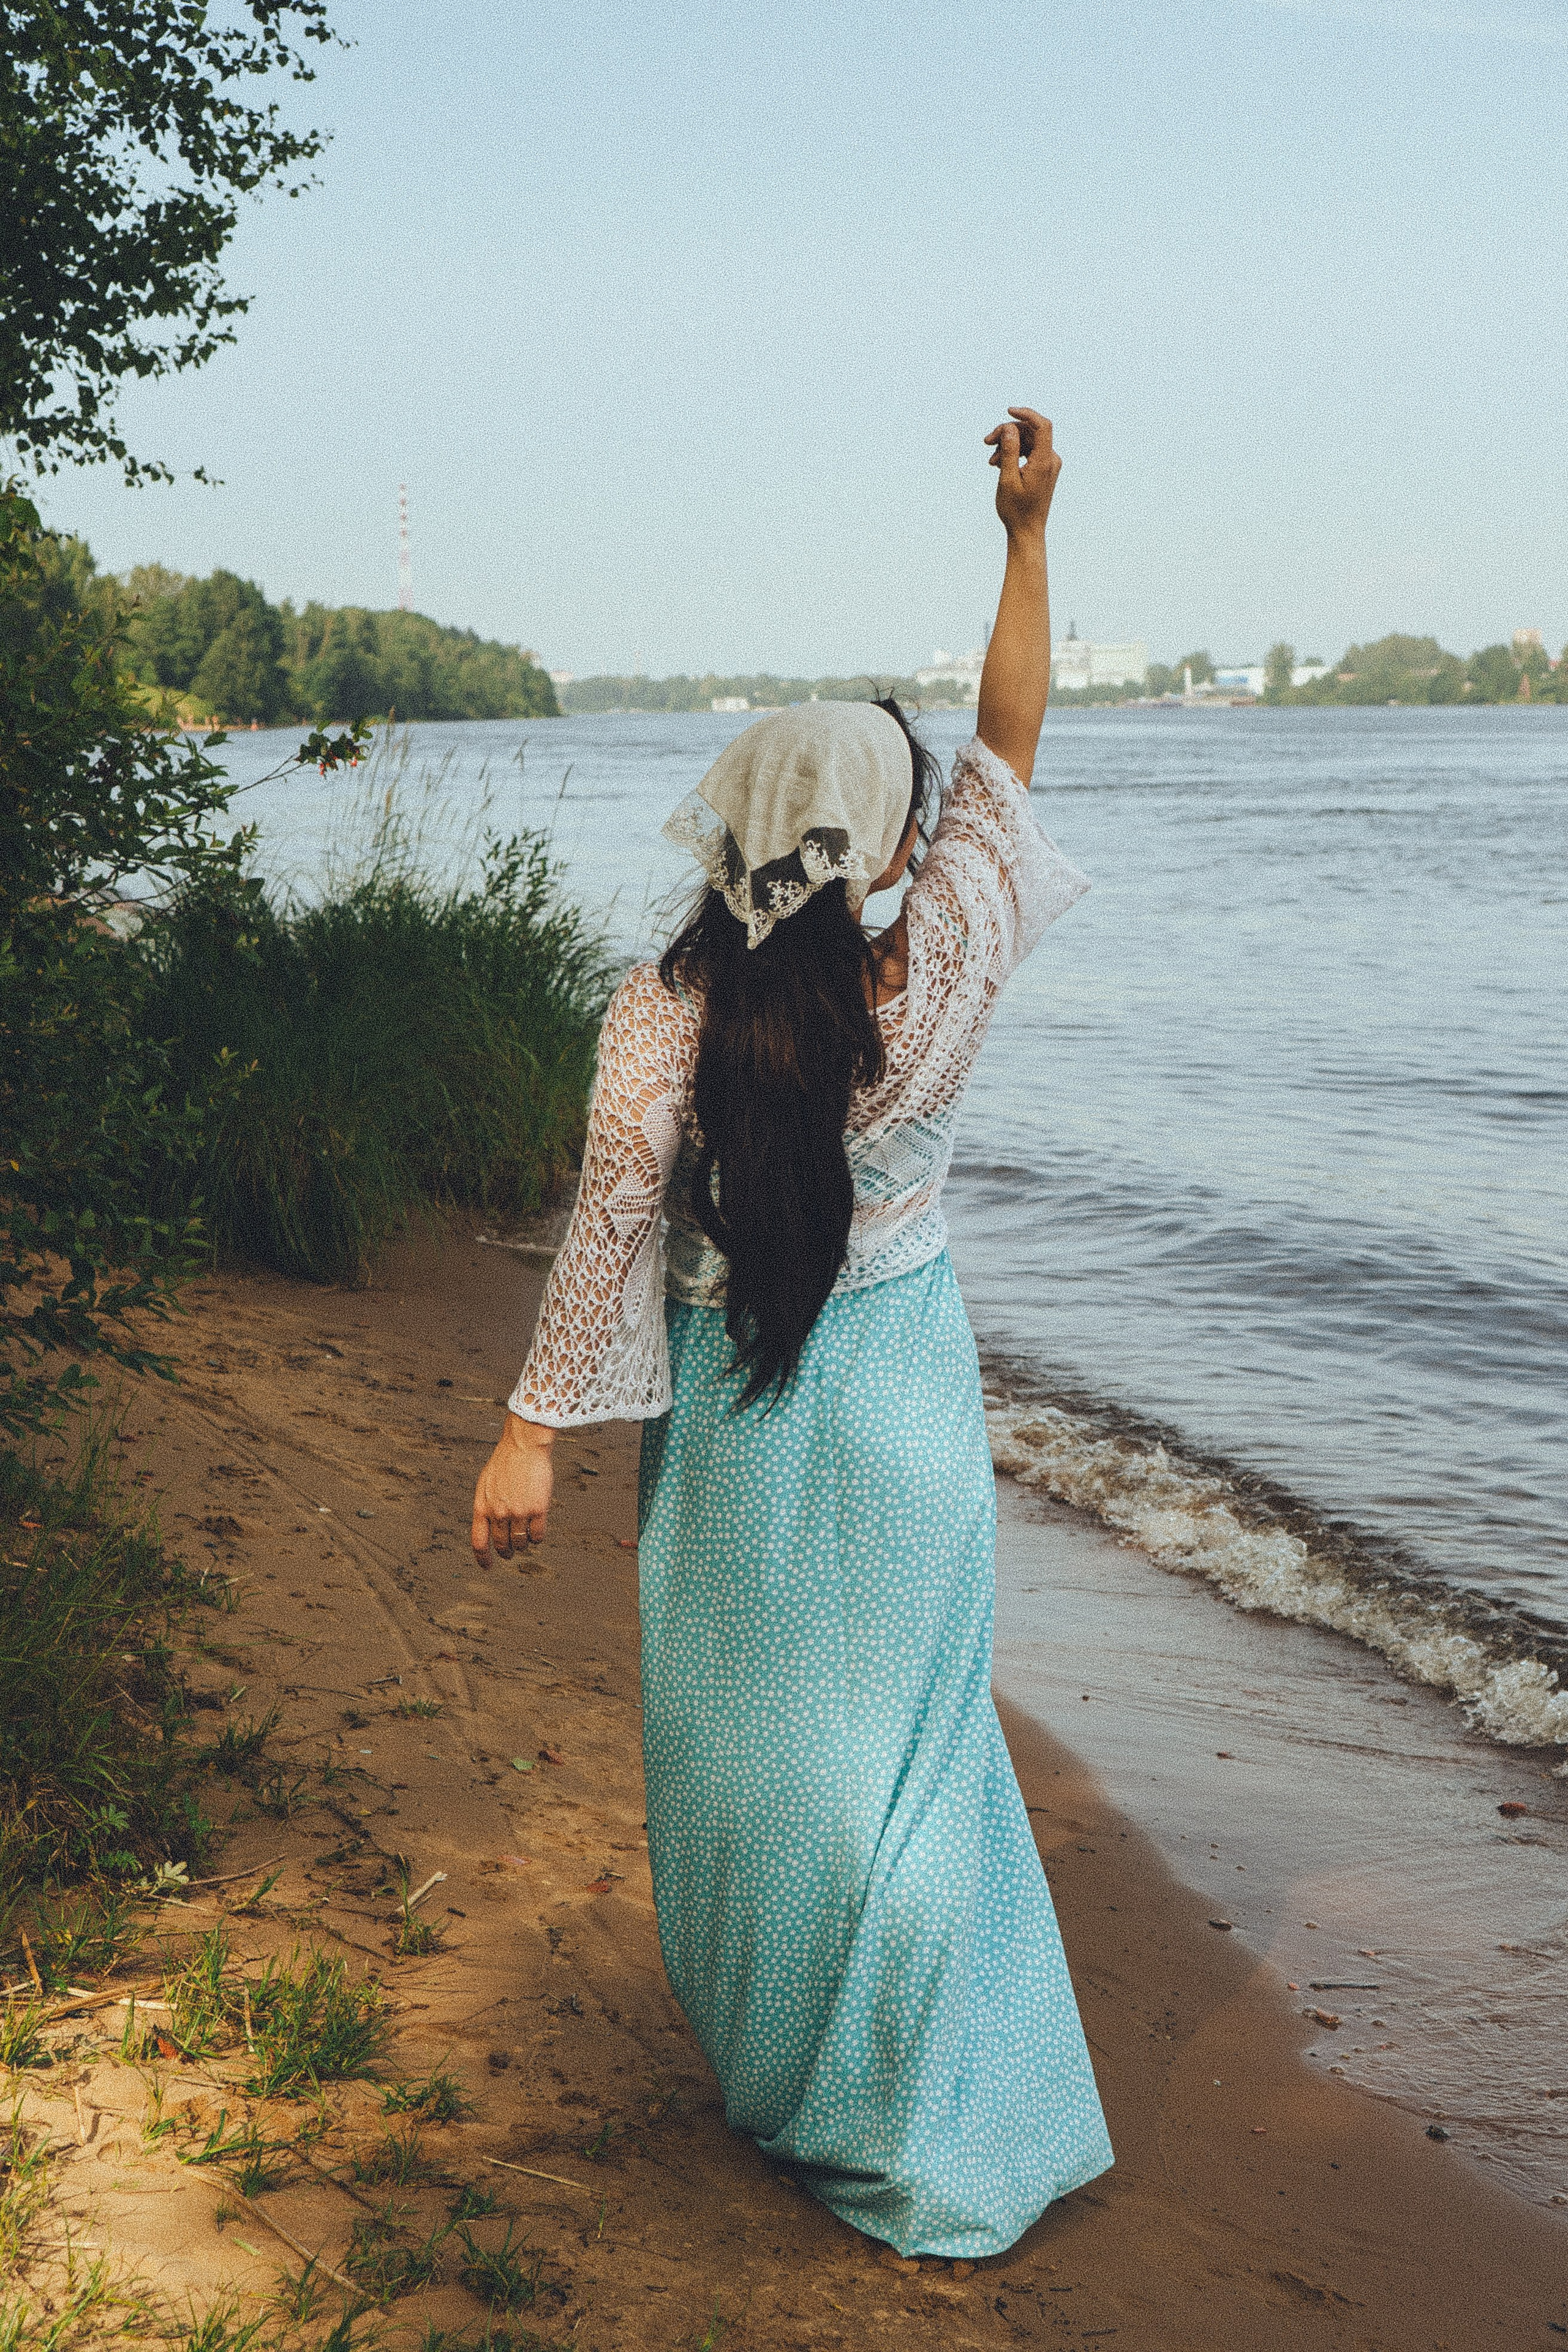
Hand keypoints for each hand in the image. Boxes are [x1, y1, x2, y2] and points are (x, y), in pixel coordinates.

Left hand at [471, 1412, 553, 1559]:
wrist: (524, 1446)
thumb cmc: (505, 1461)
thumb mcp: (485, 1484)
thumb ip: (486, 1505)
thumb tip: (489, 1526)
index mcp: (482, 1506)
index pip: (478, 1541)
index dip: (483, 1558)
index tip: (488, 1566)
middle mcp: (498, 1512)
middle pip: (501, 1544)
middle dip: (506, 1552)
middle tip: (509, 1554)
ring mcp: (518, 1512)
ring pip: (520, 1542)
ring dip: (522, 1545)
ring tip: (524, 1541)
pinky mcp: (538, 1509)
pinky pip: (537, 1535)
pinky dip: (537, 1538)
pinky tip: (537, 1533)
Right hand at [984, 407, 1059, 538]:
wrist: (1027, 532)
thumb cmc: (1016, 511)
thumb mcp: (1007, 480)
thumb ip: (1010, 452)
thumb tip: (1010, 427)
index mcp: (1044, 462)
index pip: (1042, 426)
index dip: (1026, 413)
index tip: (1007, 411)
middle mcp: (1051, 460)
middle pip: (1031, 432)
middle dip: (1008, 433)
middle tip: (987, 442)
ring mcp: (1048, 465)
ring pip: (1028, 442)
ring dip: (1008, 445)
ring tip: (991, 460)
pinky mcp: (1043, 470)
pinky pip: (1029, 452)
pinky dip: (1014, 454)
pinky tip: (999, 464)